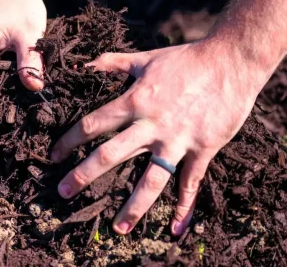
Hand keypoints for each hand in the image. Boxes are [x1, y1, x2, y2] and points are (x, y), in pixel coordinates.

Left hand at [49, 40, 270, 235]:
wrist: (232, 61)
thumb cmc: (187, 58)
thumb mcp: (145, 58)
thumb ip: (113, 63)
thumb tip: (85, 64)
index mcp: (134, 101)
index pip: (93, 125)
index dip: (70, 141)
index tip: (54, 155)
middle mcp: (152, 125)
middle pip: (110, 155)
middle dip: (84, 175)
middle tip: (63, 192)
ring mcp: (178, 140)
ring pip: (151, 179)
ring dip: (133, 206)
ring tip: (119, 228)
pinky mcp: (203, 149)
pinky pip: (191, 182)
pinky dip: (184, 206)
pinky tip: (176, 227)